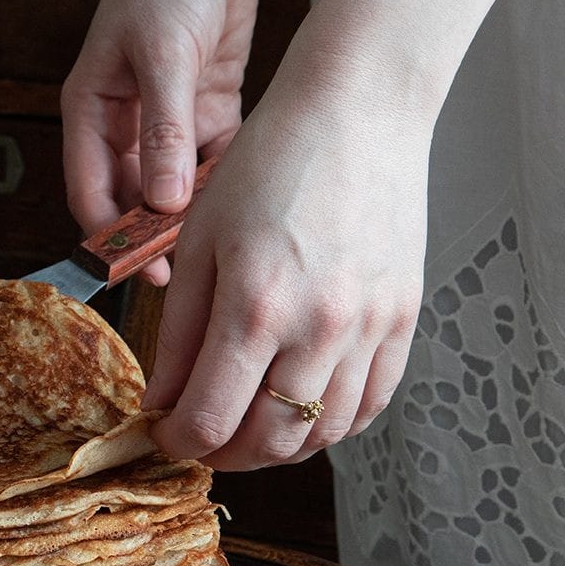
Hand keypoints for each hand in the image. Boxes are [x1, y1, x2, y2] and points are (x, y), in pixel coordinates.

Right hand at [61, 0, 257, 284]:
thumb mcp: (161, 56)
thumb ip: (163, 131)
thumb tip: (164, 199)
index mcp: (92, 113)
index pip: (90, 192)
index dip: (111, 237)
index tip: (139, 269)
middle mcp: (125, 125)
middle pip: (133, 198)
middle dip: (154, 234)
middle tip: (183, 269)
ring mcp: (167, 120)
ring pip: (176, 187)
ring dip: (193, 213)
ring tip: (217, 240)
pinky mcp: (206, 111)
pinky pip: (215, 162)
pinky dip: (226, 181)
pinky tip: (243, 199)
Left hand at [141, 48, 431, 469]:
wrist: (357, 112)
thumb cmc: (270, 164)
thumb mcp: (199, 242)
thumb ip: (178, 333)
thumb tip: (163, 401)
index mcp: (255, 306)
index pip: (210, 418)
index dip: (178, 441)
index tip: (163, 433)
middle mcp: (318, 328)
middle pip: (267, 441)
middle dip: (222, 453)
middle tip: (201, 438)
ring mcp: (369, 329)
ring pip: (321, 434)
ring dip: (276, 448)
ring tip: (248, 429)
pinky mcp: (402, 320)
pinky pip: (370, 405)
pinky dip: (332, 426)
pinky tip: (302, 412)